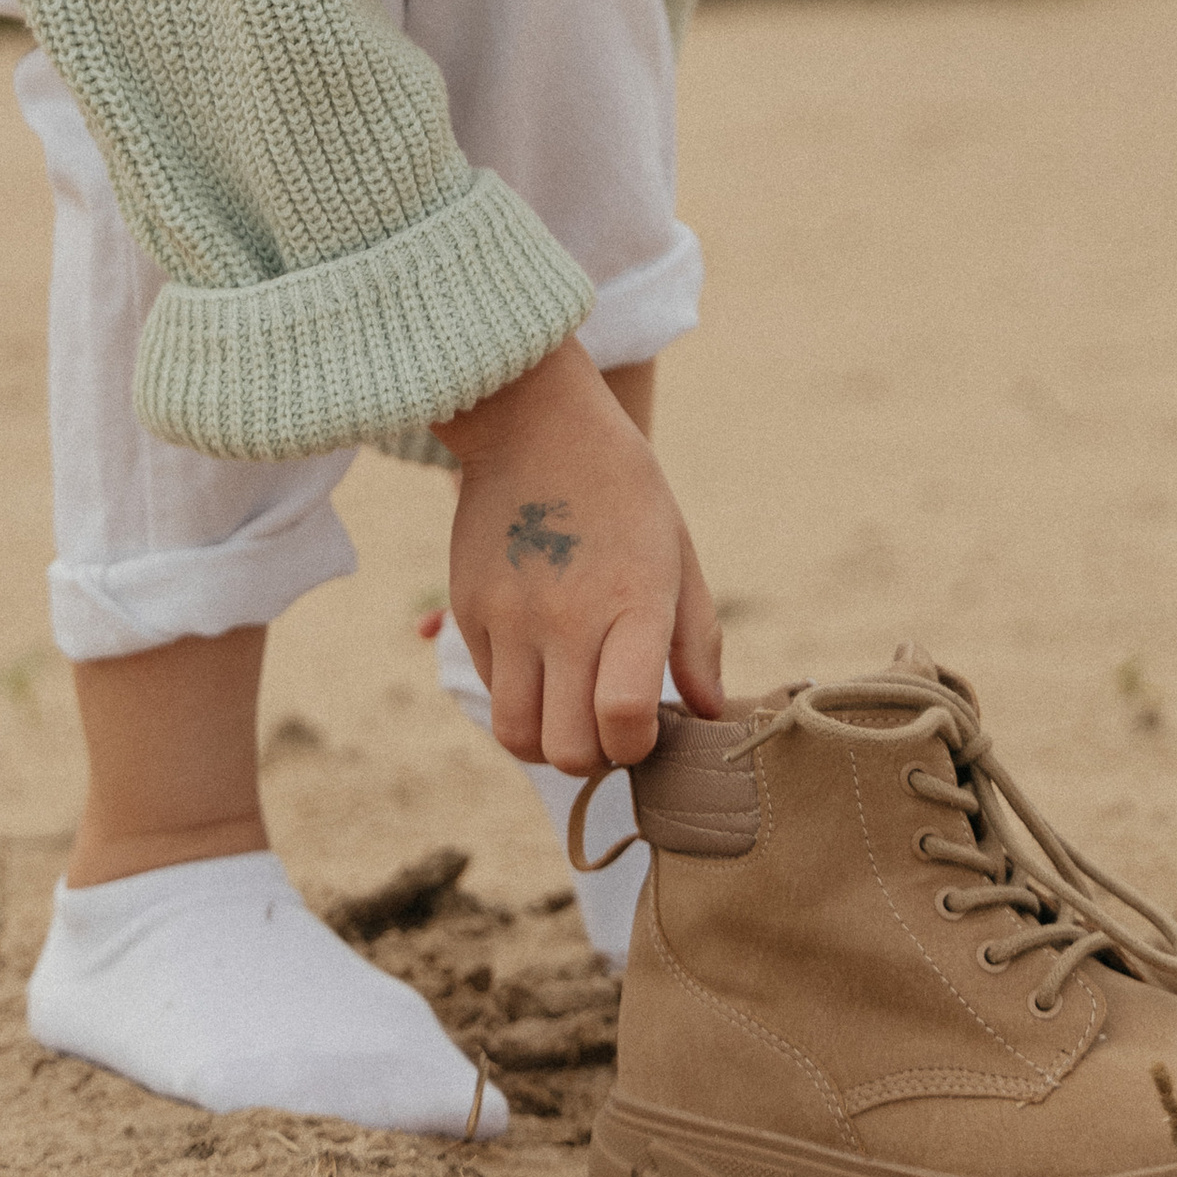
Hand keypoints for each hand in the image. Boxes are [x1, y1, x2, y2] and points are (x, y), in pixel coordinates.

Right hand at [434, 340, 725, 773]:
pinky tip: (539, 661)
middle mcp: (567, 618)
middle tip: (608, 725)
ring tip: (568, 709)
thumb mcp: (677, 550)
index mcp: (632, 602)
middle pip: (569, 750)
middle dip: (595, 755)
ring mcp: (511, 617)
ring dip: (546, 740)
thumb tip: (707, 711)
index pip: (624, 718)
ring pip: (517, 737)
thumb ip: (696, 638)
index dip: (637, 746)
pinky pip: (490, 688)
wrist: (534, 421)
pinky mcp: (469, 610)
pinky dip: (515, 695)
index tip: (646, 727)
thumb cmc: (622, 486)